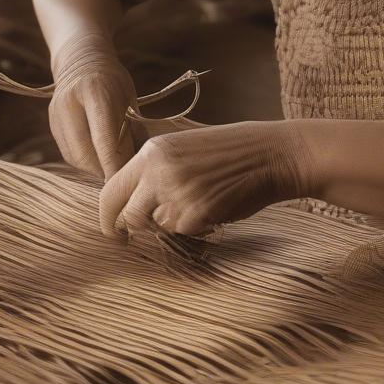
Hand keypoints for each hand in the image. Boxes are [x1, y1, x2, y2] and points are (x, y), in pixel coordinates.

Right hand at [48, 31, 139, 180]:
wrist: (80, 59)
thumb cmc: (114, 81)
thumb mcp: (129, 97)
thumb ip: (130, 127)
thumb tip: (137, 164)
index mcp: (95, 91)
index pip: (105, 138)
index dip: (116, 164)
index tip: (128, 180)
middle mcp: (70, 102)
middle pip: (87, 152)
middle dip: (106, 170)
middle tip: (124, 178)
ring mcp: (56, 114)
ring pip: (76, 157)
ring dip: (96, 168)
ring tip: (114, 167)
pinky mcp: (51, 123)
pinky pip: (69, 153)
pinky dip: (86, 162)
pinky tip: (100, 159)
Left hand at [98, 120, 316, 237]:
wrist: (274, 154)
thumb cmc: (234, 151)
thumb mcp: (187, 145)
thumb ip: (155, 166)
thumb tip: (128, 197)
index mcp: (152, 150)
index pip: (110, 190)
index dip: (109, 214)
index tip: (114, 226)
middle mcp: (157, 170)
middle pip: (126, 215)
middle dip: (132, 230)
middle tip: (139, 238)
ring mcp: (174, 193)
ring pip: (156, 226)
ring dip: (173, 224)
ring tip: (199, 205)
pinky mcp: (193, 215)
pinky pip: (183, 233)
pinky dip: (196, 229)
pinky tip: (215, 209)